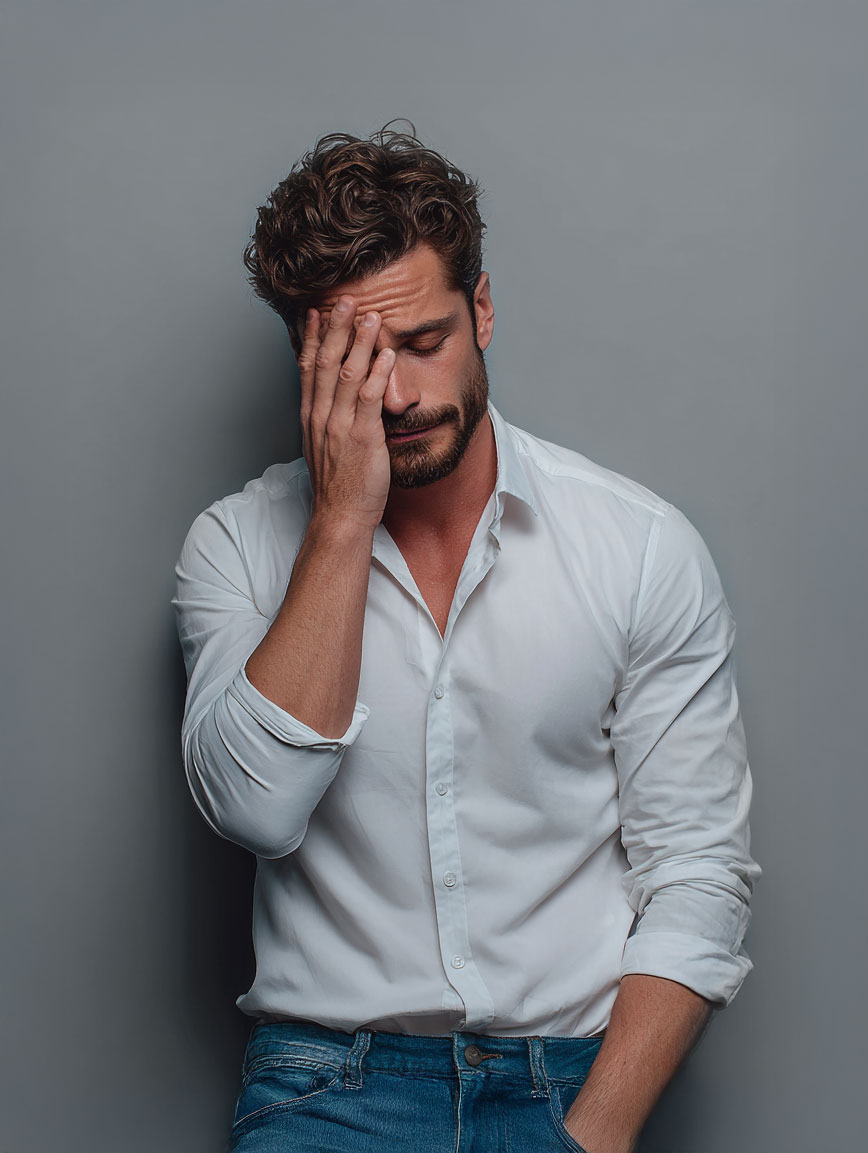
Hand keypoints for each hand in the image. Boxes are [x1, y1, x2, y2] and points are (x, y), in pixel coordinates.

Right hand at [297, 296, 395, 531]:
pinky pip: (370, 400)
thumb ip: (327, 418)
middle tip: (344, 300)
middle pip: (325, 363)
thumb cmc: (338, 485)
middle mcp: (321, 417)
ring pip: (347, 375)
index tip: (316, 312)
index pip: (307, 368)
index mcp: (311, 417)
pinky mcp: (362, 438)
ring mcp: (340, 427)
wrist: (340, 516)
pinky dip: (379, 374)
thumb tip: (334, 398)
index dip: (312, 337)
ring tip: (370, 316)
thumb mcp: (324, 445)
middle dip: (335, 329)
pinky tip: (387, 354)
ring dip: (359, 343)